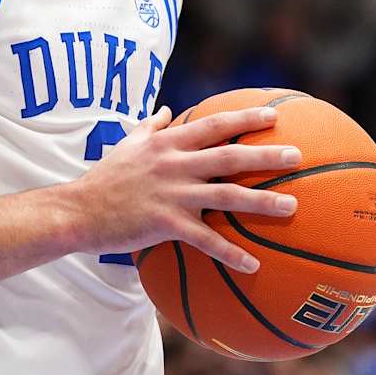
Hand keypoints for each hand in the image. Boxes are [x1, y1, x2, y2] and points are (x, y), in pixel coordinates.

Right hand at [64, 105, 302, 272]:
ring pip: (225, 196)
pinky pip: (205, 239)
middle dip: (266, 155)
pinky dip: (230, 252)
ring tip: (292, 207)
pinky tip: (253, 265)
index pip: (213, 125)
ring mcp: (172, 194)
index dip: (245, 118)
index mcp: (167, 143)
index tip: (274, 115)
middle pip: (229, 156)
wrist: (78, 210)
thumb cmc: (104, 178)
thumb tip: (165, 110)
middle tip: (298, 156)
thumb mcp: (126, 144)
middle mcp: (174, 164)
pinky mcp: (166, 223)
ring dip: (262, 202)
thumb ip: (149, 126)